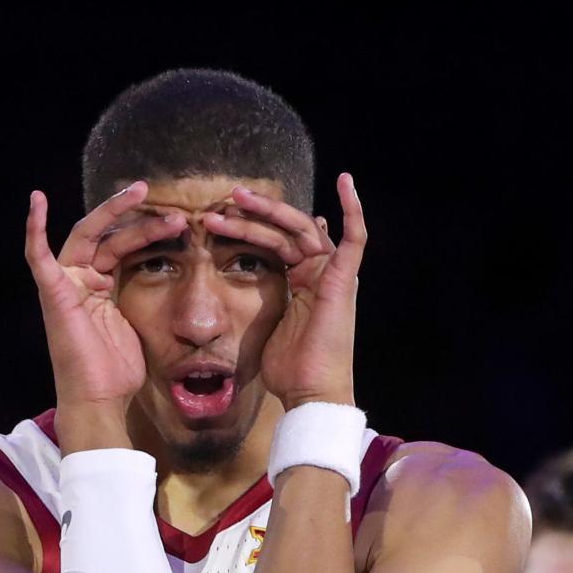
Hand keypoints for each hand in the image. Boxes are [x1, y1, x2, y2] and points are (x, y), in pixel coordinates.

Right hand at [24, 184, 186, 419]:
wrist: (99, 398)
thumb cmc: (116, 370)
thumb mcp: (137, 323)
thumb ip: (140, 296)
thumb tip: (170, 280)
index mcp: (99, 287)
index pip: (120, 246)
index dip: (146, 231)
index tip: (176, 220)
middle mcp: (80, 280)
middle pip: (107, 235)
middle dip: (136, 215)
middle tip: (166, 201)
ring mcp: (65, 284)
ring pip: (88, 235)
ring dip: (114, 211)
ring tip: (143, 192)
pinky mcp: (53, 292)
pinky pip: (37, 255)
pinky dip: (33, 227)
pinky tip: (36, 199)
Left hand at [203, 173, 365, 409]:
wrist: (309, 392)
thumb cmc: (288, 369)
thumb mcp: (266, 326)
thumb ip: (263, 301)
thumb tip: (248, 284)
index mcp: (303, 283)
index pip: (276, 243)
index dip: (248, 229)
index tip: (217, 221)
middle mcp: (319, 273)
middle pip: (285, 231)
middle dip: (254, 214)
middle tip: (224, 200)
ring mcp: (332, 274)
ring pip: (302, 228)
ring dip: (270, 210)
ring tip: (236, 197)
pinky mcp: (343, 279)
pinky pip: (356, 238)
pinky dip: (353, 209)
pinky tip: (345, 180)